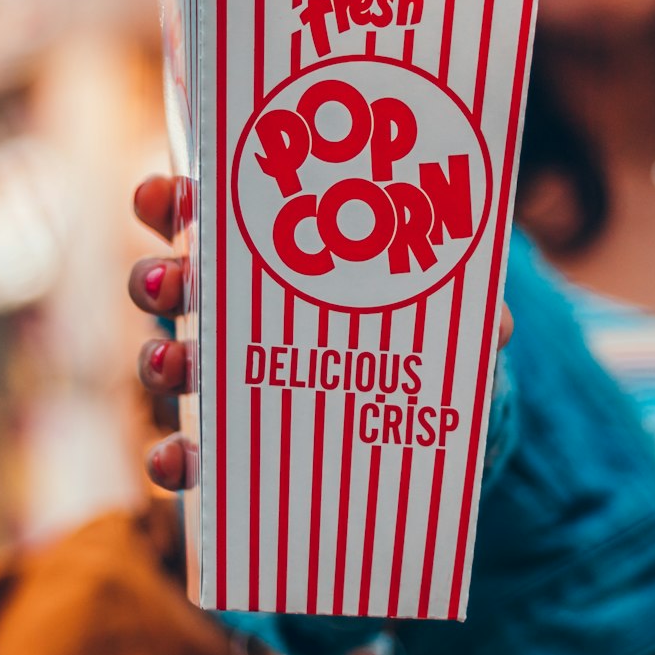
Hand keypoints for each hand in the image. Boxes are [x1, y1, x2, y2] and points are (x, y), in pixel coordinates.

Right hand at [130, 174, 513, 490]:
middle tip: (171, 285)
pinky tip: (176, 460)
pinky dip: (172, 455)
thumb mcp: (449, 307)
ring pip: (170, 361)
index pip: (210, 215)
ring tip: (172, 367)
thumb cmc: (425, 333)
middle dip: (159, 279)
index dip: (175, 200)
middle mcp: (238, 310)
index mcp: (278, 257)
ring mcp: (230, 377)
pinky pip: (189, 449)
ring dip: (158, 361)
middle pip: (172, 283)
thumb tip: (496, 324)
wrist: (433, 422)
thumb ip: (470, 305)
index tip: (168, 194)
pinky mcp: (235, 444)